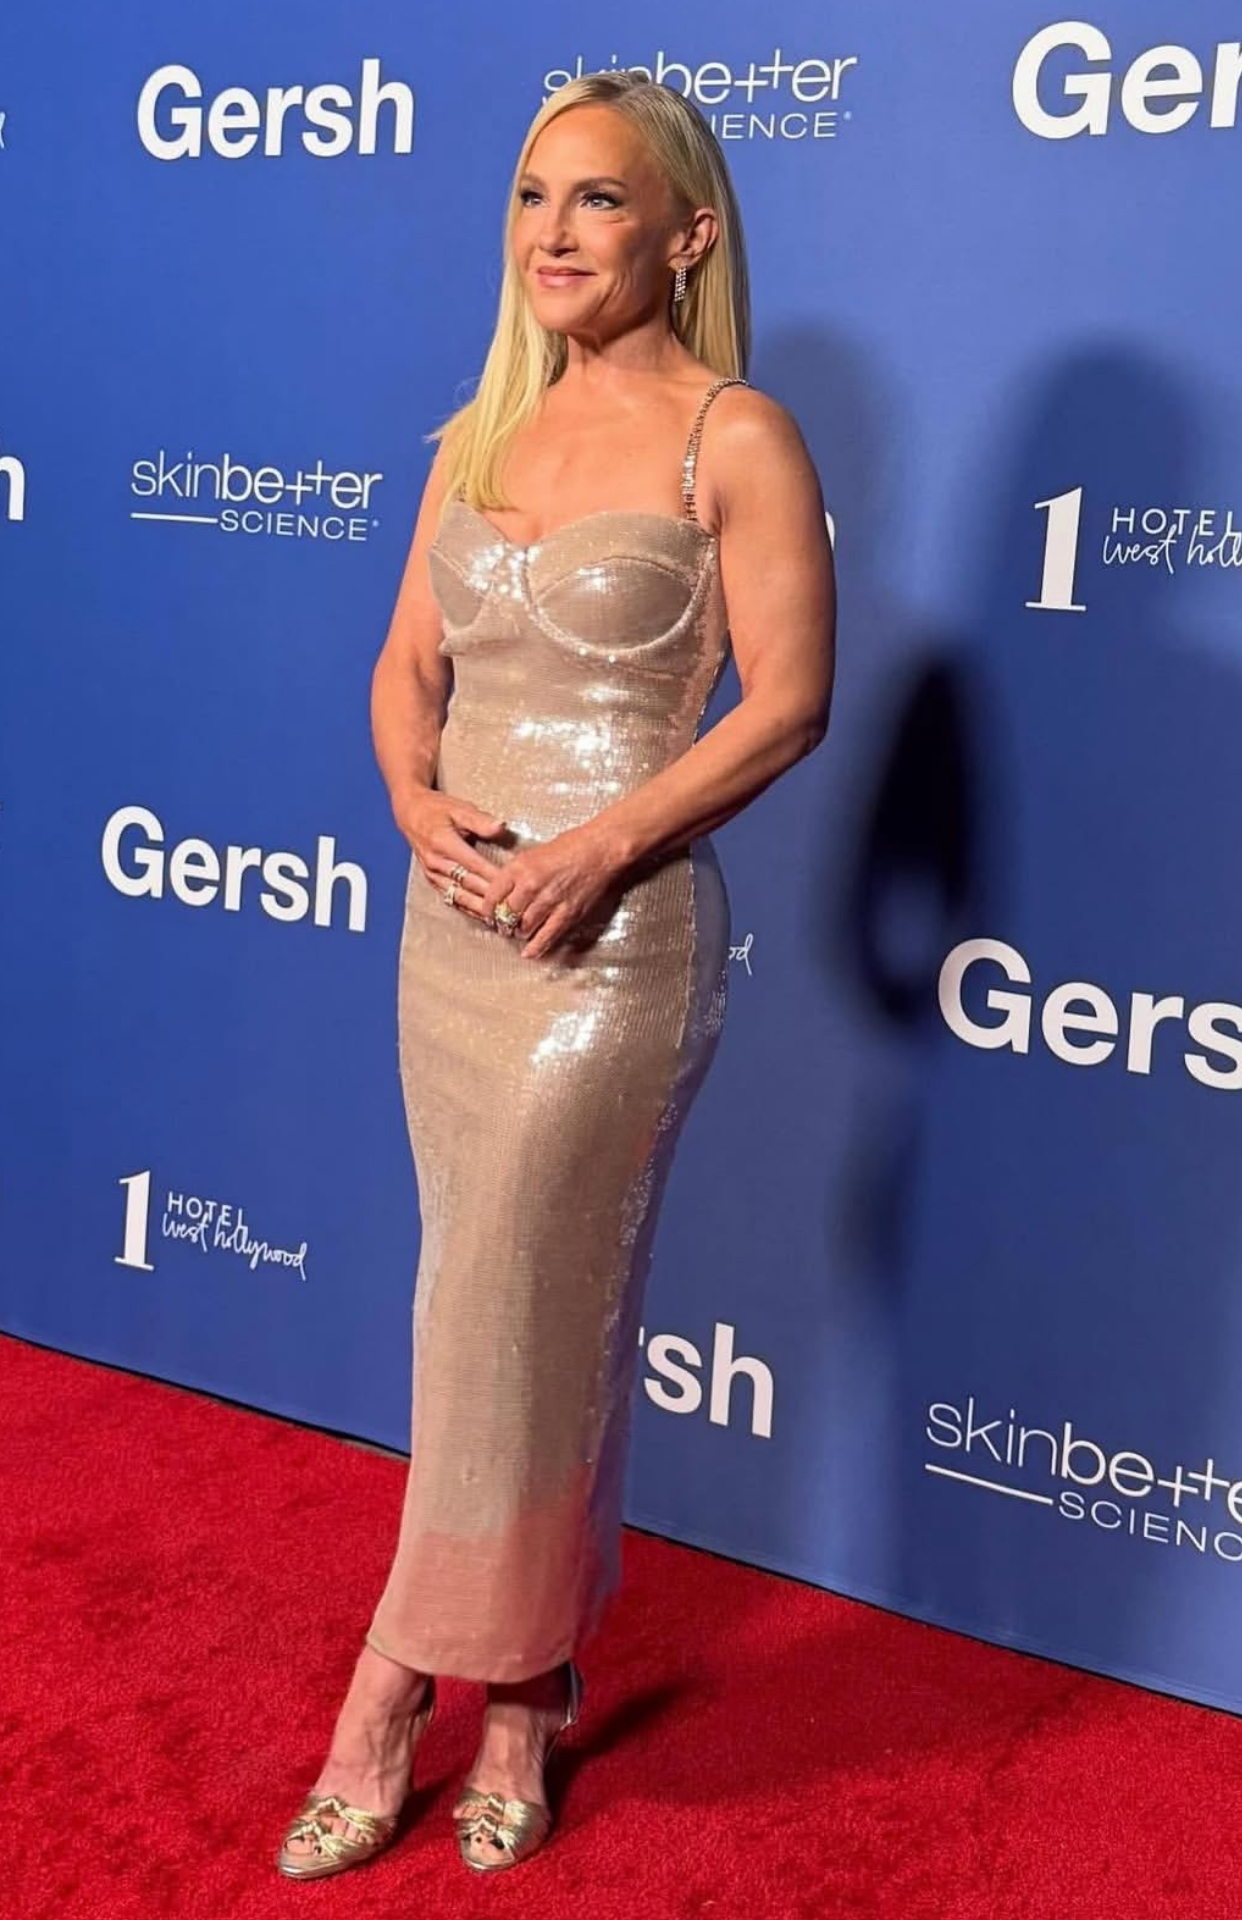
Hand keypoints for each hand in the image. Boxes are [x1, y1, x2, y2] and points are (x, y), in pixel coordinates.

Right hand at [394, 786, 510, 928]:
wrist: (411, 814)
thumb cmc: (437, 809)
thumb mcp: (459, 808)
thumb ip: (480, 820)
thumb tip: (501, 826)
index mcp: (444, 843)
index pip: (475, 865)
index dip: (494, 877)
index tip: (513, 886)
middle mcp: (436, 862)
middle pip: (468, 884)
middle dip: (490, 898)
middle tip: (512, 909)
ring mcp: (432, 873)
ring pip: (459, 896)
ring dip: (479, 909)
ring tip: (500, 919)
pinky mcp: (432, 880)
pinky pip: (451, 898)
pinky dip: (467, 908)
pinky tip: (482, 916)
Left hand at [479, 822, 630, 958]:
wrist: (601, 849)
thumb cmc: (571, 846)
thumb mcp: (533, 854)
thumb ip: (516, 874)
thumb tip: (504, 894)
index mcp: (519, 867)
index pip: (492, 897)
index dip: (487, 910)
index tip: (489, 914)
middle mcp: (530, 885)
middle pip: (506, 915)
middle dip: (503, 923)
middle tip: (504, 926)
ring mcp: (549, 901)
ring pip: (523, 928)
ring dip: (519, 933)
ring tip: (520, 932)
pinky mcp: (567, 913)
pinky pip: (546, 937)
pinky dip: (535, 947)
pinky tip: (528, 953)